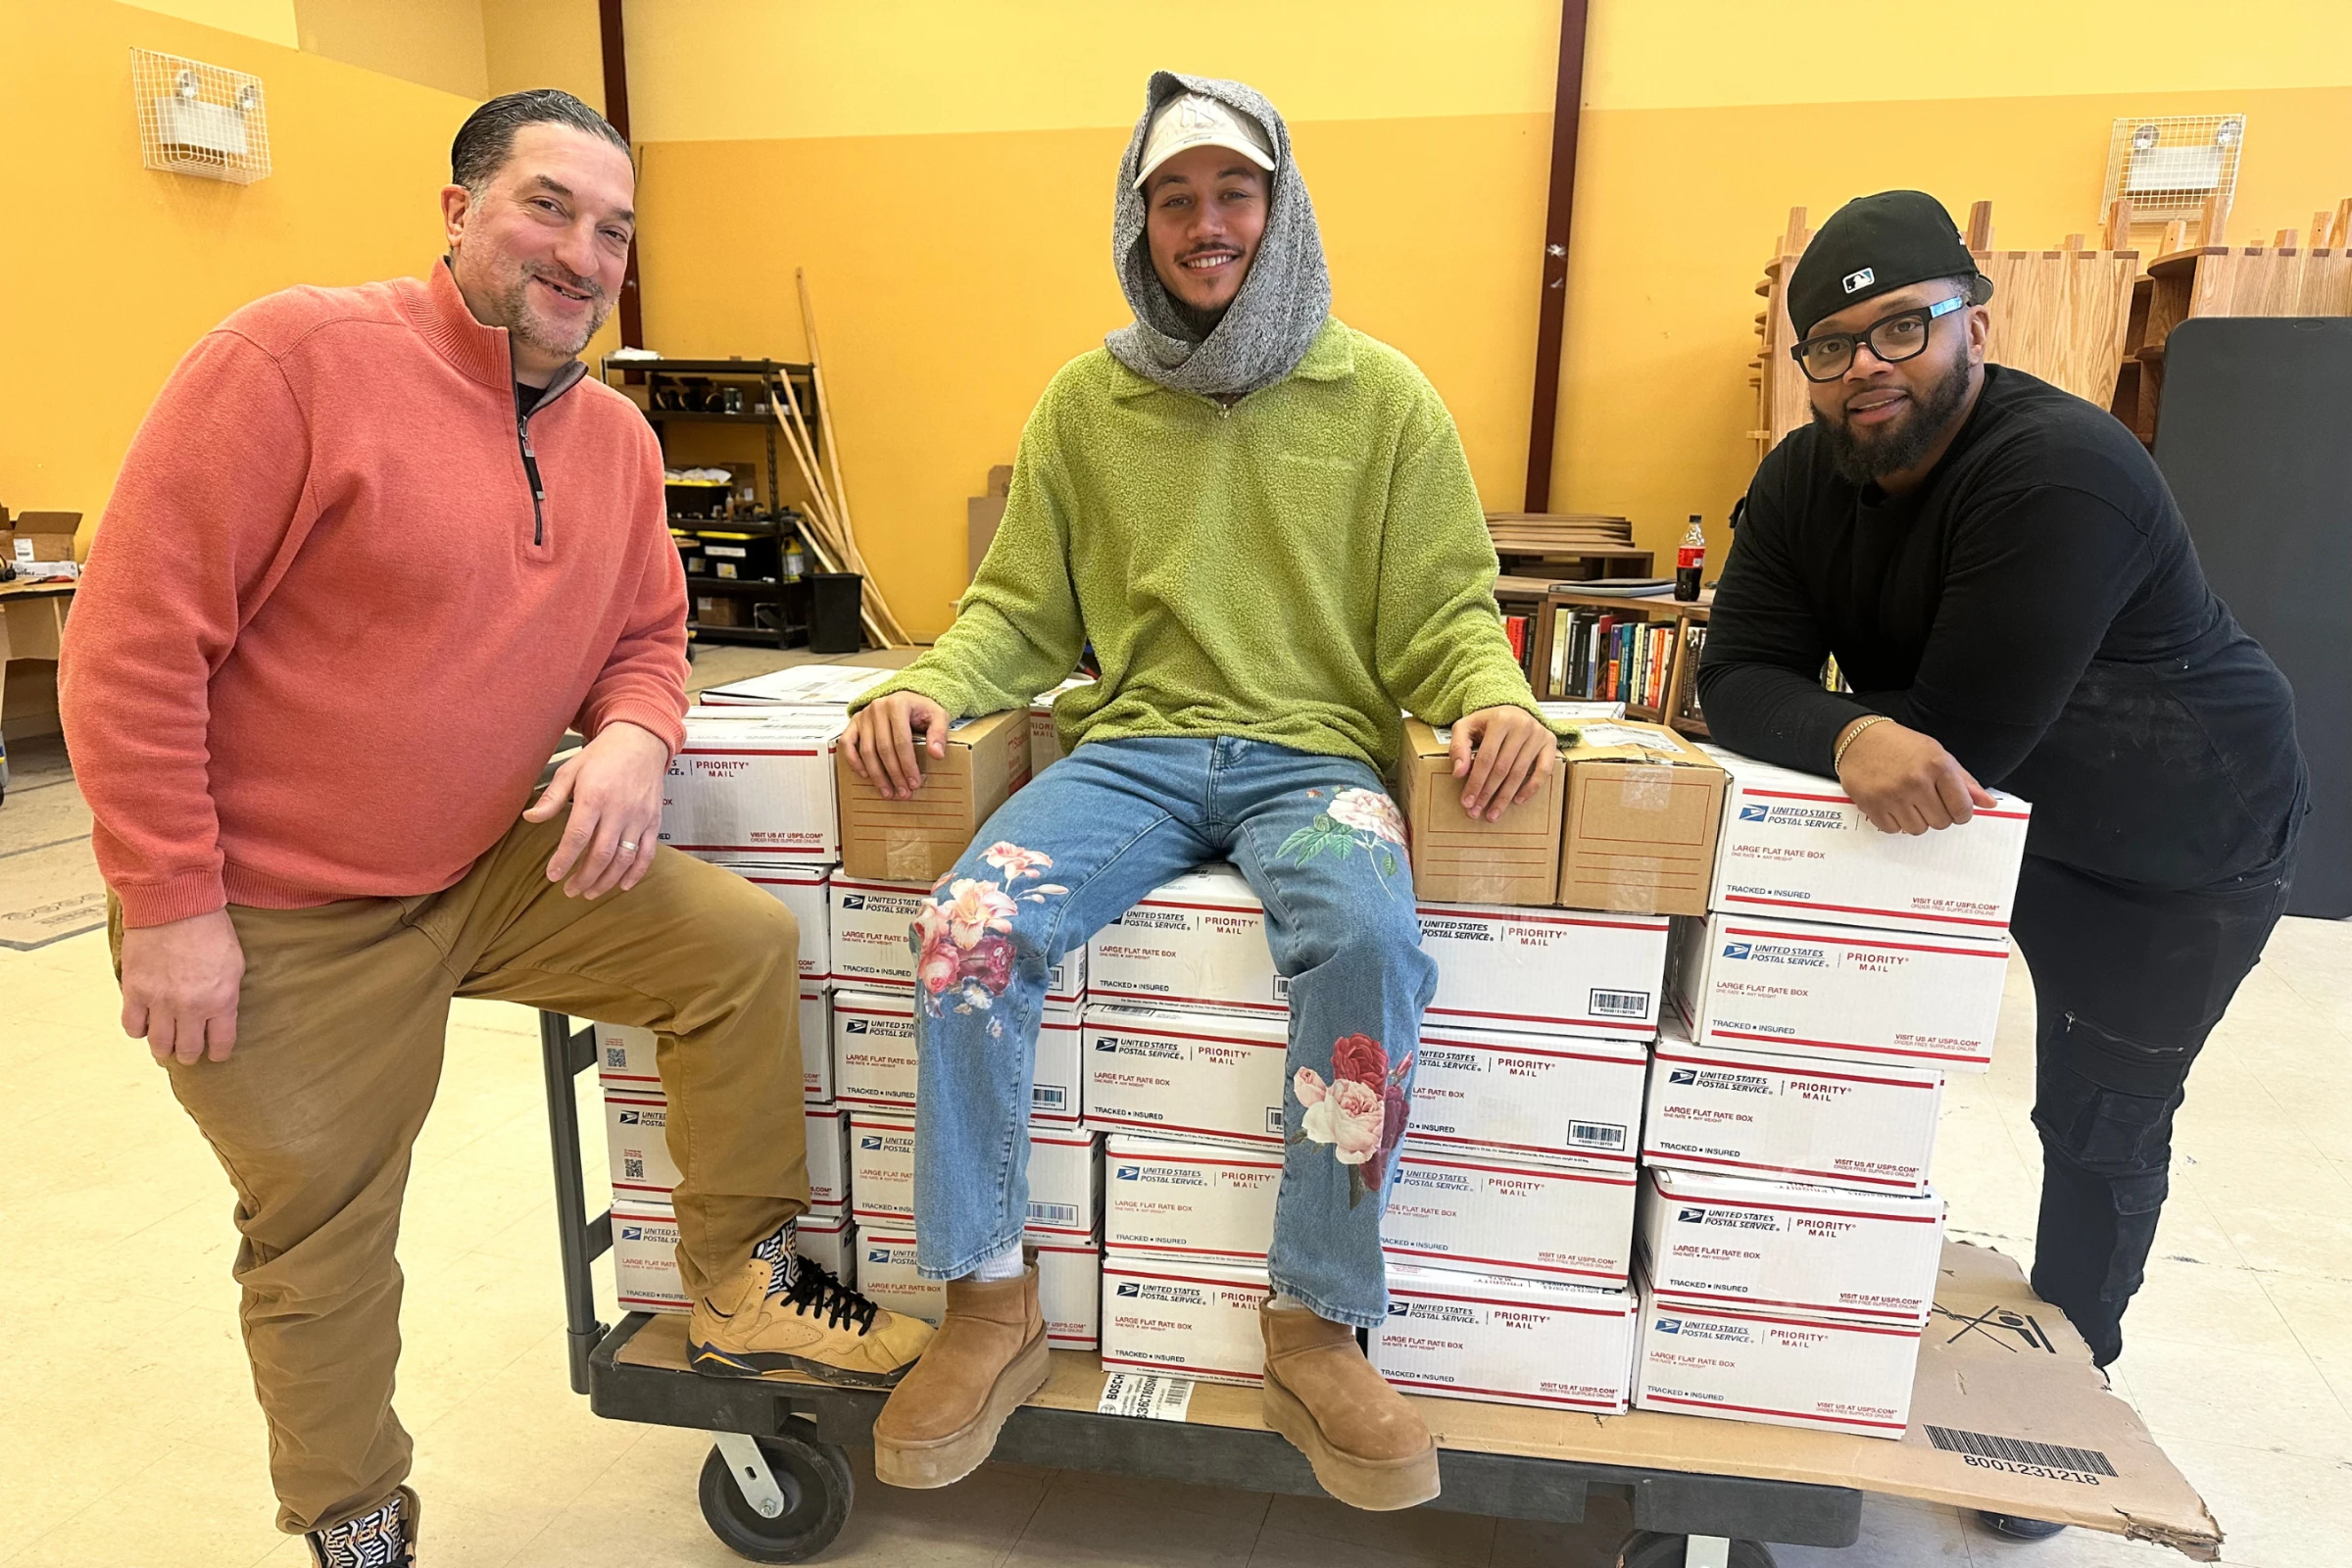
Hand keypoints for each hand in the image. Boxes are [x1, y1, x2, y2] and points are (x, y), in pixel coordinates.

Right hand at [120, 909, 244, 1065]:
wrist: (176, 904)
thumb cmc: (211, 929)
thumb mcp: (235, 964)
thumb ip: (226, 995)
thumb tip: (219, 1017)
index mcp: (220, 1000)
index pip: (220, 1043)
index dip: (218, 1053)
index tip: (215, 1054)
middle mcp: (190, 1007)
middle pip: (187, 1049)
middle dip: (189, 1054)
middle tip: (188, 1051)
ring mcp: (160, 1001)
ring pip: (158, 1044)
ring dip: (163, 1048)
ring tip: (165, 1044)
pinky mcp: (135, 991)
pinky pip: (132, 1026)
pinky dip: (138, 1029)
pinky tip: (145, 1023)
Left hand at [525, 720, 669, 897]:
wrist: (641, 741)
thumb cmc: (602, 756)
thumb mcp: (571, 769)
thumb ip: (551, 797)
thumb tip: (530, 818)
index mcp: (594, 797)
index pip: (577, 837)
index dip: (564, 860)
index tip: (553, 875)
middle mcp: (619, 810)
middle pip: (601, 854)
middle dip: (584, 878)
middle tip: (570, 891)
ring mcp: (639, 818)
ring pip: (624, 859)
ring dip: (607, 881)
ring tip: (591, 892)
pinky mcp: (654, 821)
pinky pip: (647, 853)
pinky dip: (636, 873)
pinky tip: (622, 885)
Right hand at [843, 692, 951, 799]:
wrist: (906, 698)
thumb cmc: (920, 708)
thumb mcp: (938, 716)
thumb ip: (939, 733)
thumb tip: (937, 754)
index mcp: (898, 705)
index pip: (902, 741)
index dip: (907, 765)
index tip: (914, 782)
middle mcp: (878, 708)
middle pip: (884, 749)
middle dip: (894, 774)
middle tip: (903, 792)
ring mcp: (864, 715)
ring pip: (866, 751)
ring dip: (876, 775)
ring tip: (887, 791)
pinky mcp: (854, 722)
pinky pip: (847, 743)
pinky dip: (854, 761)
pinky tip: (865, 775)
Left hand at [1450, 706, 1557, 821]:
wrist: (1513, 710)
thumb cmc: (1487, 723)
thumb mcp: (1466, 727)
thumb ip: (1458, 746)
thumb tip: (1459, 773)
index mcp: (1500, 719)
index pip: (1485, 758)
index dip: (1475, 782)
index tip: (1467, 801)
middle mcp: (1522, 725)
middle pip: (1502, 768)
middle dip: (1488, 793)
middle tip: (1476, 812)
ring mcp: (1538, 734)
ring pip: (1520, 773)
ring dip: (1505, 797)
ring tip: (1493, 813)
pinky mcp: (1550, 743)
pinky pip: (1543, 771)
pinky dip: (1531, 788)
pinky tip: (1517, 801)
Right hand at [1836, 718, 1996, 834]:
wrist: (1859, 739)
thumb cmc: (1900, 745)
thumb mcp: (1937, 754)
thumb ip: (1963, 781)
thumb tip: (1988, 803)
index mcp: (1938, 765)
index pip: (1962, 808)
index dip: (1961, 813)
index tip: (1955, 810)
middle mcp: (1916, 780)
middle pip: (1941, 822)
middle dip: (1937, 815)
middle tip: (1926, 800)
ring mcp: (1893, 794)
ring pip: (1918, 829)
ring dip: (1915, 820)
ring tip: (1907, 801)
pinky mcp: (1872, 805)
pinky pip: (1894, 830)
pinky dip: (1895, 822)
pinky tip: (1891, 804)